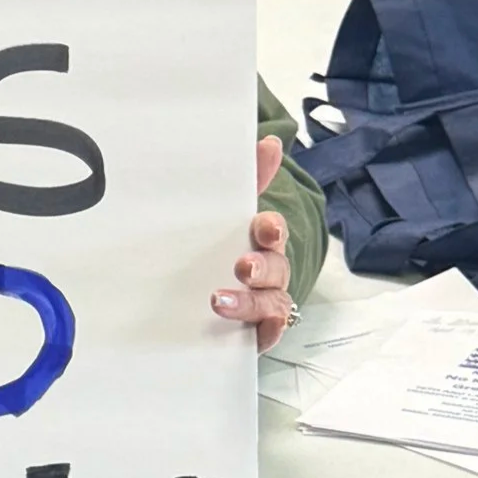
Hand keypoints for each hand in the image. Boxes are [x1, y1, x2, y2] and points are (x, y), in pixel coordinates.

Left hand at [212, 135, 295, 349]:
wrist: (202, 294)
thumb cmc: (222, 247)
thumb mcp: (224, 214)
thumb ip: (246, 180)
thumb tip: (270, 142)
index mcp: (260, 241)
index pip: (272, 232)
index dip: (272, 229)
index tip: (264, 226)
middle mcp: (266, 273)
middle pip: (275, 269)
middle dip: (262, 267)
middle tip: (242, 267)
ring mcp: (262, 303)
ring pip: (270, 303)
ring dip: (251, 303)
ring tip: (220, 301)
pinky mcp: (253, 331)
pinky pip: (266, 336)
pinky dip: (264, 334)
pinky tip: (255, 333)